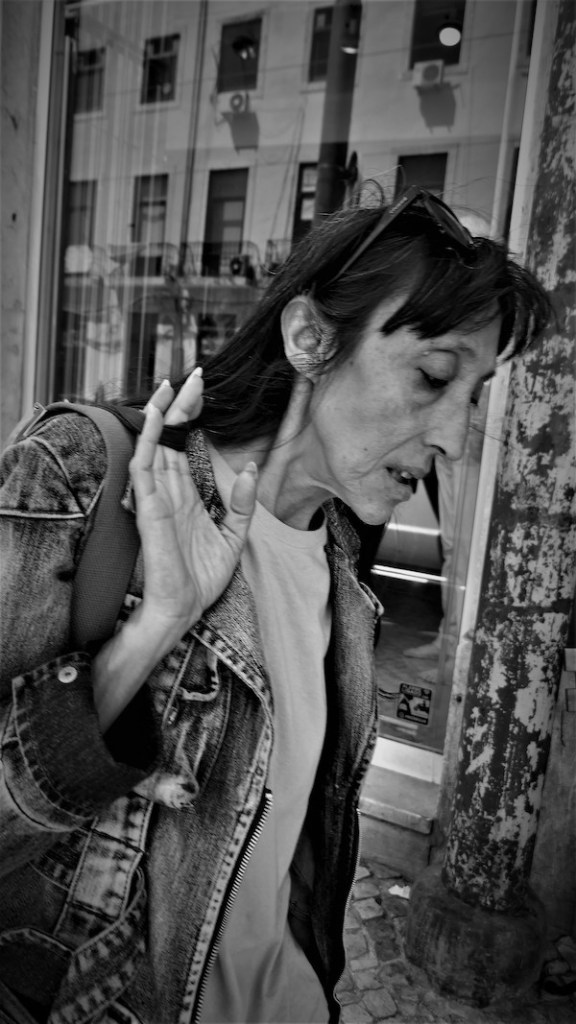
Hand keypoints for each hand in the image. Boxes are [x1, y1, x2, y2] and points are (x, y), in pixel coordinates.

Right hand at [129, 370, 257, 638]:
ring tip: (170, 384)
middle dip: (181, 404)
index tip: (204, 390)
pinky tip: (156, 414)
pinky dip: (147, 438)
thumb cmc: (201, 579)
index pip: (185, 445)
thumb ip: (243, 503)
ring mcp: (156, 496)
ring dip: (161, 412)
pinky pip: (144, 465)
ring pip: (153, 443)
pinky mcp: (148, 507)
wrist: (183, 608)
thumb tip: (252, 467)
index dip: (193, 417)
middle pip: (170, 436)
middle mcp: (168, 490)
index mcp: (185, 494)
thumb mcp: (235, 536)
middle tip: (194, 375)